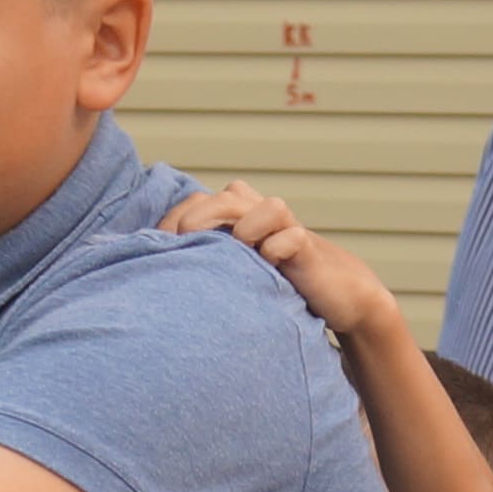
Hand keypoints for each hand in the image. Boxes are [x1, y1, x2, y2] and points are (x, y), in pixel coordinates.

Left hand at [163, 183, 402, 347]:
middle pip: (225, 197)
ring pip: (262, 205)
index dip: (174, 221)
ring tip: (237, 249)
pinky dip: (276, 249)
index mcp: (236, 215)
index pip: (196, 202)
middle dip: (199, 218)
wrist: (336, 294)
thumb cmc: (276, 283)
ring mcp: (286, 229)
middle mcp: (260, 214)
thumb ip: (206, 259)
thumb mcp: (235, 270)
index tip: (157, 249)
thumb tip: (156, 269)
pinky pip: (290, 237)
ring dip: (243, 225)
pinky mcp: (308, 249)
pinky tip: (270, 267)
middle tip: (183, 244)